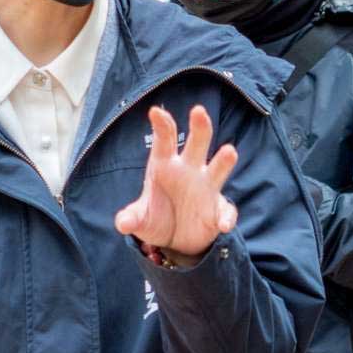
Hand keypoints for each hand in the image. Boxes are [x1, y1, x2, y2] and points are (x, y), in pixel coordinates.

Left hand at [115, 105, 237, 260]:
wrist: (177, 241)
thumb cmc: (157, 219)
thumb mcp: (141, 221)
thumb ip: (131, 219)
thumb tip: (123, 223)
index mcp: (165, 165)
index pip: (164, 140)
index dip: (161, 125)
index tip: (155, 112)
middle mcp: (189, 170)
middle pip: (196, 144)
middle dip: (199, 127)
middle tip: (198, 111)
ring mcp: (207, 187)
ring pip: (217, 168)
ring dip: (223, 160)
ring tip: (229, 152)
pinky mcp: (219, 209)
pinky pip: (226, 210)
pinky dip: (226, 216)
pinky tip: (224, 225)